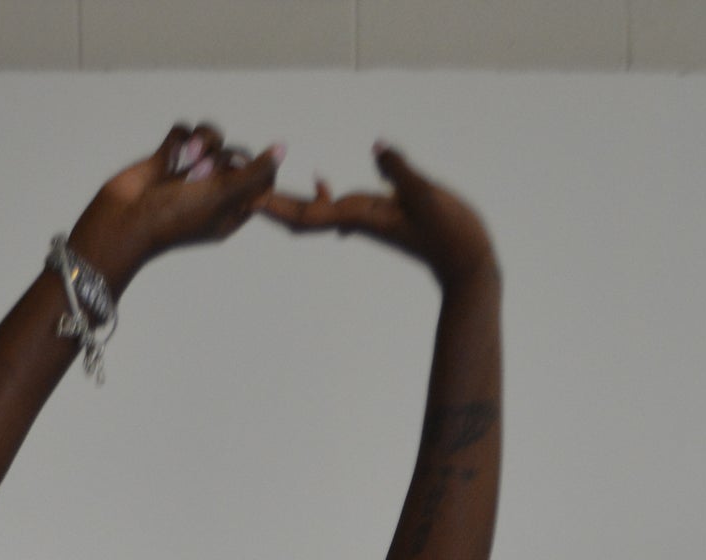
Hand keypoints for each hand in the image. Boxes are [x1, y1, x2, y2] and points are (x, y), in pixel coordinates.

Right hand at [70, 118, 286, 288]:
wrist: (123, 221)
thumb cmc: (173, 219)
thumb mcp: (222, 197)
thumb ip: (254, 173)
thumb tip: (283, 148)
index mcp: (231, 212)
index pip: (262, 184)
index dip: (262, 169)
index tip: (247, 169)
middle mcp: (212, 193)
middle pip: (238, 156)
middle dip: (224, 156)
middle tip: (204, 173)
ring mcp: (189, 175)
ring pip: (212, 140)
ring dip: (202, 142)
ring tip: (186, 158)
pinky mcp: (167, 159)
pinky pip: (184, 132)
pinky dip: (180, 136)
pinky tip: (170, 153)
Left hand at [258, 139, 497, 289]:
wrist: (467, 265)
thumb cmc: (452, 234)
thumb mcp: (428, 196)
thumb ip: (402, 171)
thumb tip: (376, 148)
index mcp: (360, 217)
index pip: (307, 212)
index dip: (275, 203)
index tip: (247, 195)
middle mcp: (355, 220)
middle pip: (301, 215)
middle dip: (269, 201)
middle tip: (237, 183)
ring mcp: (364, 221)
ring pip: (315, 212)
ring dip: (287, 198)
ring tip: (262, 178)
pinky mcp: (376, 218)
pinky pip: (337, 208)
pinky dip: (321, 195)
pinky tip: (318, 180)